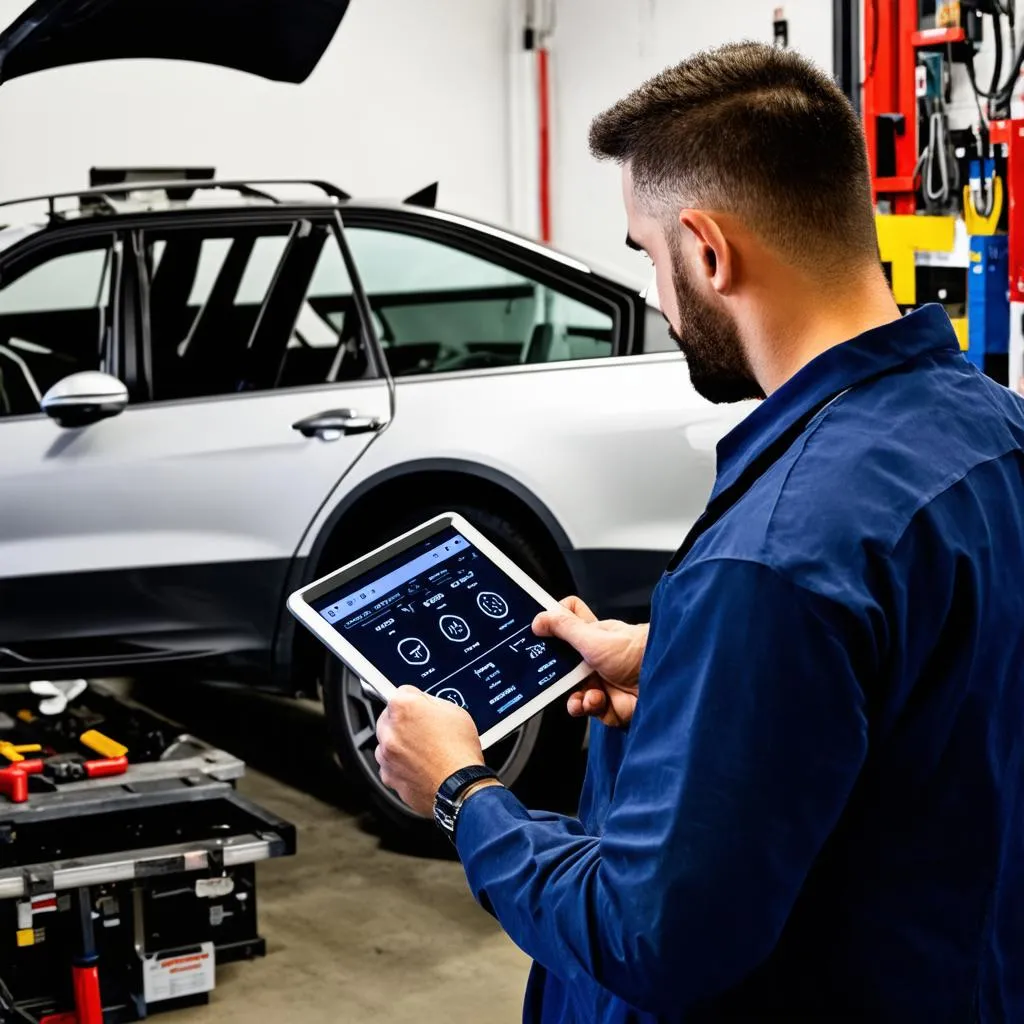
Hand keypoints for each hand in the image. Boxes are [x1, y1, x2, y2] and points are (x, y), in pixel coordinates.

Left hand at [375, 686, 485, 815]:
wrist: (460, 787)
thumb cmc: (460, 752)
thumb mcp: (455, 712)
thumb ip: (431, 702)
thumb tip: (422, 702)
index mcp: (404, 707)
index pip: (401, 693)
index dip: (415, 700)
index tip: (419, 706)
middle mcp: (390, 730)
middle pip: (389, 718)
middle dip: (403, 722)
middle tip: (424, 730)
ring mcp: (386, 755)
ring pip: (386, 743)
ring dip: (399, 744)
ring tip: (423, 751)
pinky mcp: (388, 776)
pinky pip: (389, 766)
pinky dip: (400, 766)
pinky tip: (419, 766)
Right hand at [532, 596, 647, 727]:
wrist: (664, 682)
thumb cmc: (638, 651)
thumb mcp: (592, 638)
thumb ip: (563, 628)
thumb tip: (539, 619)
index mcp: (591, 637)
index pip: (568, 625)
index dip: (554, 629)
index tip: (540, 635)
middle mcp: (595, 659)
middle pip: (564, 666)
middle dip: (556, 675)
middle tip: (553, 676)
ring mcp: (602, 682)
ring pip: (573, 692)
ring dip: (574, 696)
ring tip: (585, 695)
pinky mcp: (608, 705)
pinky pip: (588, 709)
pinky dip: (589, 706)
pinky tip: (596, 701)